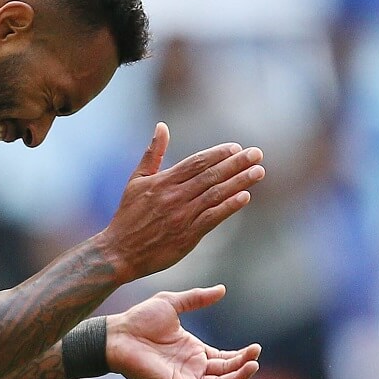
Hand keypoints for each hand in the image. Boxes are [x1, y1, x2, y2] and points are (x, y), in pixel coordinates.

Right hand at [98, 123, 264, 283]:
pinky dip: (229, 207)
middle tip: (257, 154)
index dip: (218, 154)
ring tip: (258, 172)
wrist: (119, 252)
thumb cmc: (127, 216)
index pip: (196, 162)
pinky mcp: (187, 236)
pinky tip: (245, 197)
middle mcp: (174, 196)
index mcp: (162, 181)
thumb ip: (152, 154)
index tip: (236, 147)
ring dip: (239, 182)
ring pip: (216, 194)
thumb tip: (161, 126)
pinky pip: (212, 218)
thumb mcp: (136, 180)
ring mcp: (181, 216)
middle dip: (236, 163)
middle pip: (211, 175)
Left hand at [106, 285, 260, 378]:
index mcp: (193, 349)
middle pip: (225, 371)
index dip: (240, 355)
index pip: (224, 358)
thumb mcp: (173, 303)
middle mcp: (192, 366)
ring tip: (252, 367)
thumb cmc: (140, 319)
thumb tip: (222, 289)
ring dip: (237, 378)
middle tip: (256, 356)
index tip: (255, 348)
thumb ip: (197, 299)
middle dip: (243, 365)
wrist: (118, 333)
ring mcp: (185, 378)